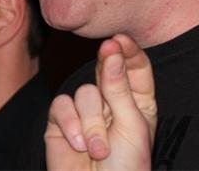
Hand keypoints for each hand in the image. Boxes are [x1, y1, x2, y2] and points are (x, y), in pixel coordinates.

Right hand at [45, 34, 156, 170]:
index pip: (135, 66)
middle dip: (107, 64)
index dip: (128, 50)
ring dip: (91, 122)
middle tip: (109, 49)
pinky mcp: (61, 123)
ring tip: (99, 150)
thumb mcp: (131, 124)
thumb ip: (119, 87)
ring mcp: (86, 111)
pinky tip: (78, 144)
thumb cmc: (125, 166)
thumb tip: (111, 51)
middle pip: (106, 69)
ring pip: (84, 91)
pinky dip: (70, 125)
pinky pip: (61, 106)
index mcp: (138, 100)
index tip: (120, 39)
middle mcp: (112, 101)